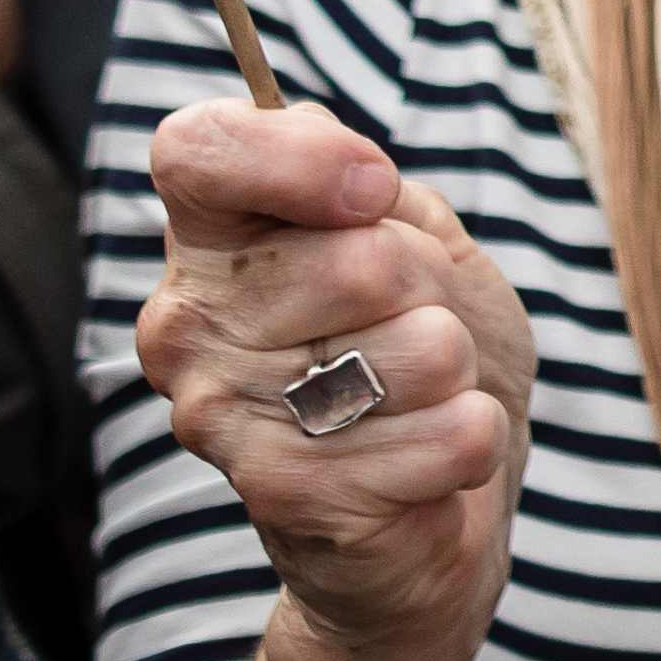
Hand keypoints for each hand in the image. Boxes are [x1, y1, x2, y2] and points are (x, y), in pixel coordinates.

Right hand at [133, 99, 534, 660]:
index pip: (199, 151)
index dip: (304, 158)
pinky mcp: (287, 498)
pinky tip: (429, 459)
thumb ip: (374, 189)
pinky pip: (450, 432)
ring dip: (455, 368)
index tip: (374, 193)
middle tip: (410, 328)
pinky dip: (473, 437)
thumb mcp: (415, 238)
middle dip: (430, 287)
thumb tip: (358, 180)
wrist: (431, 509)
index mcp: (210, 243)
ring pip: (419, 347)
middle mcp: (187, 329)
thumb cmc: (415, 352)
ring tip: (414, 397)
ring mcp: (222, 417)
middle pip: (361, 257)